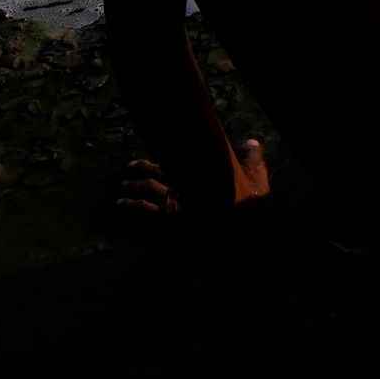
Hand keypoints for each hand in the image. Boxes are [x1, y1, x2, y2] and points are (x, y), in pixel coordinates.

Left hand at [116, 137, 267, 226]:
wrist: (232, 236)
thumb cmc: (244, 209)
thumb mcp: (258, 183)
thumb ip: (253, 160)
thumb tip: (252, 142)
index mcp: (200, 176)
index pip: (177, 160)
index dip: (164, 156)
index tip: (154, 153)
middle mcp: (183, 185)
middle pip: (157, 172)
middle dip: (142, 169)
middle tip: (129, 167)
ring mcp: (173, 203)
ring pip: (147, 189)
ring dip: (132, 186)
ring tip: (122, 186)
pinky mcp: (167, 222)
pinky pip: (144, 211)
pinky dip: (130, 206)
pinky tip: (121, 204)